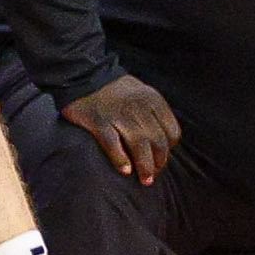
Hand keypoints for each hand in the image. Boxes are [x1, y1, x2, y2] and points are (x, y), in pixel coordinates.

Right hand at [63, 72, 180, 185]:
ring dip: (144, 166)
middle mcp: (138, 106)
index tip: (160, 160)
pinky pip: (113, 144)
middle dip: (158, 162)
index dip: (169, 150)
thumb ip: (154, 113)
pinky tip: (125, 170)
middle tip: (152, 175)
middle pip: (157, 141)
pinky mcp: (98, 120)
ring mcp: (118, 113)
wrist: (82, 75)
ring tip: (144, 179)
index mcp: (152, 99)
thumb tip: (165, 143)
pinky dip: (120, 159)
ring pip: (139, 145)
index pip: (171, 132)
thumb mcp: (142, 93)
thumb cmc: (115, 91)